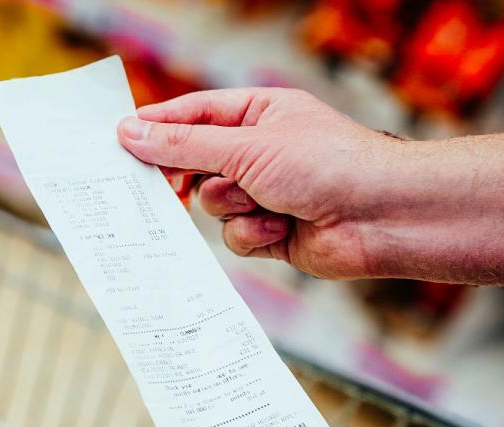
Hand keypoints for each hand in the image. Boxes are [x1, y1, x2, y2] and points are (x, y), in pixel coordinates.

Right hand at [118, 88, 503, 285]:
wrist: (384, 217)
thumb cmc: (328, 165)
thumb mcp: (246, 146)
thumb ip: (184, 143)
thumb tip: (130, 132)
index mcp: (257, 114)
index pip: (192, 115)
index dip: (156, 127)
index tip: (119, 139)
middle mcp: (258, 152)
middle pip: (193, 164)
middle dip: (189, 177)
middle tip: (166, 188)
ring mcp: (264, 193)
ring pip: (210, 206)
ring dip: (233, 208)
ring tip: (266, 204)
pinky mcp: (271, 232)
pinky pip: (234, 236)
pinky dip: (253, 235)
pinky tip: (283, 229)